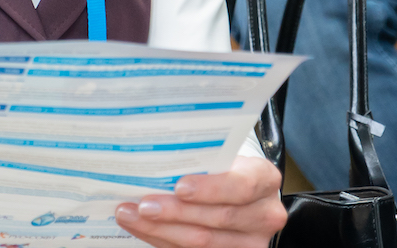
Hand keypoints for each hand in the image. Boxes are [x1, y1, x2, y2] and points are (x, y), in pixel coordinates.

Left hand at [115, 156, 284, 247]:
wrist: (241, 193)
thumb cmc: (224, 168)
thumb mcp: (221, 157)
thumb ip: (199, 160)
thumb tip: (152, 160)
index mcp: (265, 178)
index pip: (241, 185)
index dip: (209, 189)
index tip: (178, 186)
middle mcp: (266, 214)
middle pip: (218, 218)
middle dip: (175, 212)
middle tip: (143, 204)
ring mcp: (252, 242)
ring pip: (204, 242)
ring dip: (161, 230)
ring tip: (131, 215)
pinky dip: (163, 240)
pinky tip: (141, 227)